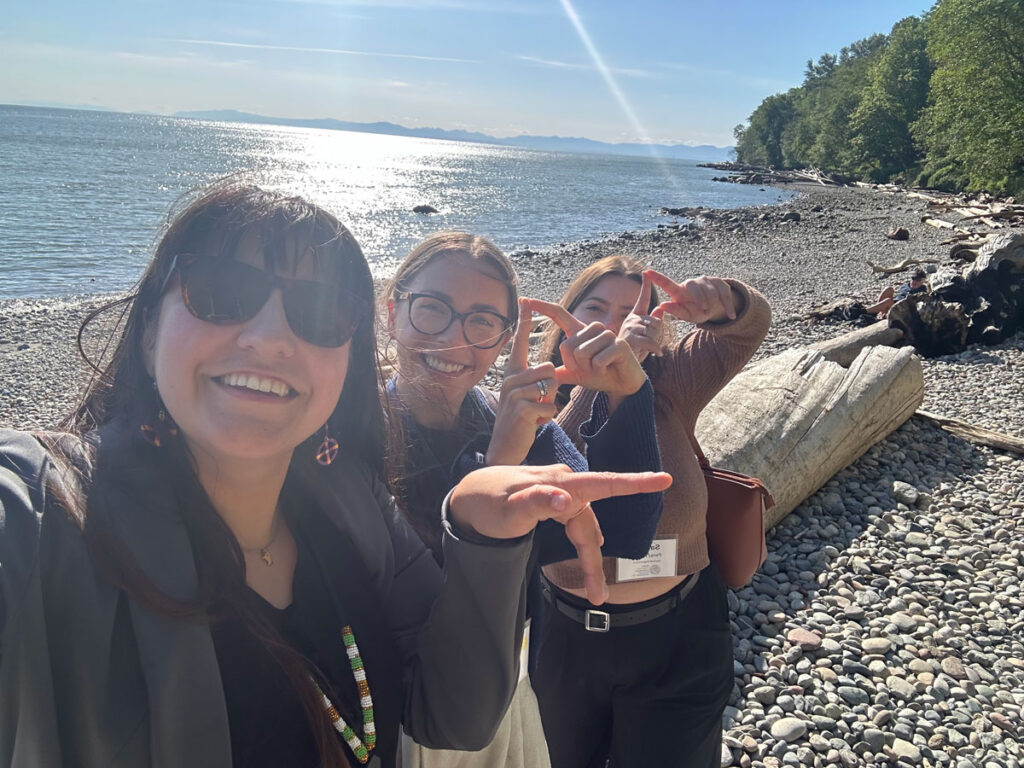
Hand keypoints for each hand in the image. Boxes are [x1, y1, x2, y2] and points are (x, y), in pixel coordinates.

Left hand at [449, 464, 672, 604]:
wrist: (467, 500)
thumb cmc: (488, 504)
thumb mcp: (510, 509)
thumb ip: (539, 502)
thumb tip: (567, 500)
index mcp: (561, 483)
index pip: (604, 483)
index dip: (636, 483)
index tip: (664, 479)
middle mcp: (566, 485)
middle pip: (590, 526)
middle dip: (595, 561)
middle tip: (598, 597)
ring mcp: (561, 493)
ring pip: (584, 530)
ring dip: (589, 558)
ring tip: (595, 592)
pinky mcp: (555, 502)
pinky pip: (576, 526)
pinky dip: (582, 544)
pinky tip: (588, 556)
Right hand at [486, 298, 558, 466]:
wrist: (505, 447)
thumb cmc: (520, 420)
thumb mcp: (525, 396)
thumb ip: (535, 381)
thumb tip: (551, 370)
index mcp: (512, 372)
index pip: (520, 341)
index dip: (524, 321)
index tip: (526, 300)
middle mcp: (511, 378)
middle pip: (549, 367)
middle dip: (551, 388)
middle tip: (537, 404)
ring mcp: (514, 393)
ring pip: (551, 385)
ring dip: (549, 402)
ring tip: (535, 412)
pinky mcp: (522, 408)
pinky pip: (549, 405)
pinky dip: (547, 416)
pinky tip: (534, 423)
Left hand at [527, 298, 647, 397]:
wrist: (623, 385)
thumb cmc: (600, 375)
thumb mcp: (576, 374)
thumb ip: (560, 371)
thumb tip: (543, 374)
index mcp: (580, 332)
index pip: (559, 314)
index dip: (543, 307)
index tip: (525, 300)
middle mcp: (593, 328)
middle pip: (567, 345)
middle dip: (575, 364)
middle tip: (590, 367)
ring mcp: (607, 334)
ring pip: (581, 353)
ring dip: (588, 368)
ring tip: (600, 367)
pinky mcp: (619, 344)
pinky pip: (596, 360)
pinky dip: (600, 370)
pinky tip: (609, 369)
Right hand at [617, 271, 663, 362]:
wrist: (621, 366)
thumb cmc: (634, 351)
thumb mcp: (645, 335)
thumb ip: (653, 323)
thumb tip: (661, 309)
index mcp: (634, 317)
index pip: (641, 299)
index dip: (645, 286)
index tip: (646, 273)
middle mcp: (631, 320)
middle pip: (656, 321)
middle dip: (658, 333)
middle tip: (650, 344)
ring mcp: (630, 328)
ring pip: (654, 330)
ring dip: (655, 341)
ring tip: (646, 349)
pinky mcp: (631, 339)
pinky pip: (650, 340)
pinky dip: (656, 348)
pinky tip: (658, 353)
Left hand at [646, 271, 741, 323]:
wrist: (716, 309)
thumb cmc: (696, 312)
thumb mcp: (687, 316)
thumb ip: (676, 311)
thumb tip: (662, 305)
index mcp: (680, 292)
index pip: (667, 284)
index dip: (657, 278)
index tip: (646, 272)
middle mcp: (691, 283)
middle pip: (693, 286)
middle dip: (700, 299)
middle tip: (704, 310)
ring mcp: (705, 280)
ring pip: (710, 292)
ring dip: (712, 304)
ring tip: (710, 310)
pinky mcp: (720, 282)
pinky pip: (725, 294)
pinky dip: (727, 307)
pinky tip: (730, 315)